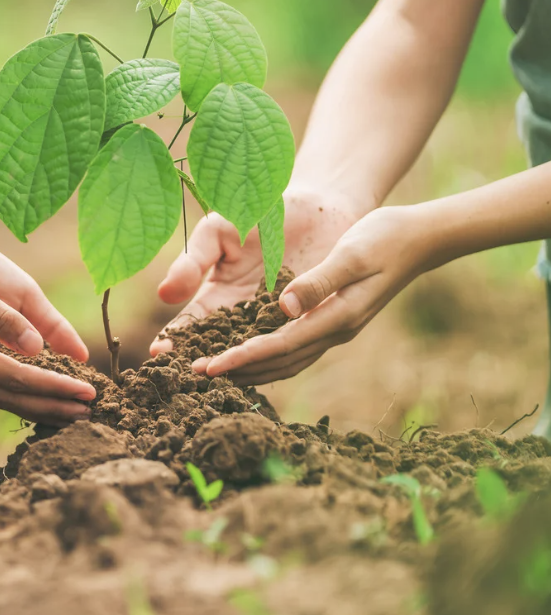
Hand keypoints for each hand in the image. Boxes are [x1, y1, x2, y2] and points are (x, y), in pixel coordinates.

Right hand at [0, 235, 95, 426]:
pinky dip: (10, 392)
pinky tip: (29, 394)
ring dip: (32, 404)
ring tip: (66, 411)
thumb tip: (38, 347)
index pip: (16, 377)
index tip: (88, 392)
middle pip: (7, 397)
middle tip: (89, 412)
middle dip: (50, 405)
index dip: (55, 386)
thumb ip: (1, 316)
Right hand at [150, 188, 361, 354]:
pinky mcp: (307, 321)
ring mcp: (275, 321)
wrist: (315, 206)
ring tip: (222, 376)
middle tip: (189, 375)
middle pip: (219, 346)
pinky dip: (279, 353)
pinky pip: (292, 341)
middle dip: (203, 360)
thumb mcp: (217, 233)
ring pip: (254, 351)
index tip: (159, 351)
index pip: (191, 325)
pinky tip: (267, 361)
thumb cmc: (258, 212)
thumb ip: (192, 261)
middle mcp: (244, 316)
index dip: (175, 339)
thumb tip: (165, 295)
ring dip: (238, 364)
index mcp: (218, 295)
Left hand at [193, 205, 429, 384]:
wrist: (418, 238)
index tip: (209, 368)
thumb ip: (319, 281)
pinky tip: (248, 355)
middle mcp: (335, 331)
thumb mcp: (351, 254)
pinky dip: (268, 358)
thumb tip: (284, 307)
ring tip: (215, 372)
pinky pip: (294, 349)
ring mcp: (336, 329)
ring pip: (286, 361)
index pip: (279, 347)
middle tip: (196, 376)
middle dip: (238, 371)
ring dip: (251, 369)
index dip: (242, 358)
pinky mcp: (333, 321)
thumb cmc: (383, 238)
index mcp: (337, 317)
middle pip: (279, 363)